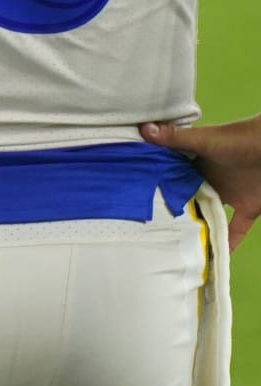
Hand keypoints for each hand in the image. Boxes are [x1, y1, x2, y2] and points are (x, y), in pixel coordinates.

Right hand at [142, 115, 260, 249]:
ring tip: (176, 244)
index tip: (135, 195)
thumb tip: (144, 130)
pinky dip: (228, 242)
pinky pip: (235, 228)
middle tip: (150, 226)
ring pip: (207, 213)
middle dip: (172, 208)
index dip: (154, 182)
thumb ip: (176, 138)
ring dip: (197, 226)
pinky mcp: (248, 207)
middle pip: (187, 195)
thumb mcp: (204, 139)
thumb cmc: (239, 138)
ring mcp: (228, 193)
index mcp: (195, 159)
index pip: (170, 172)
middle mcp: (209, 177)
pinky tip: (215, 255)